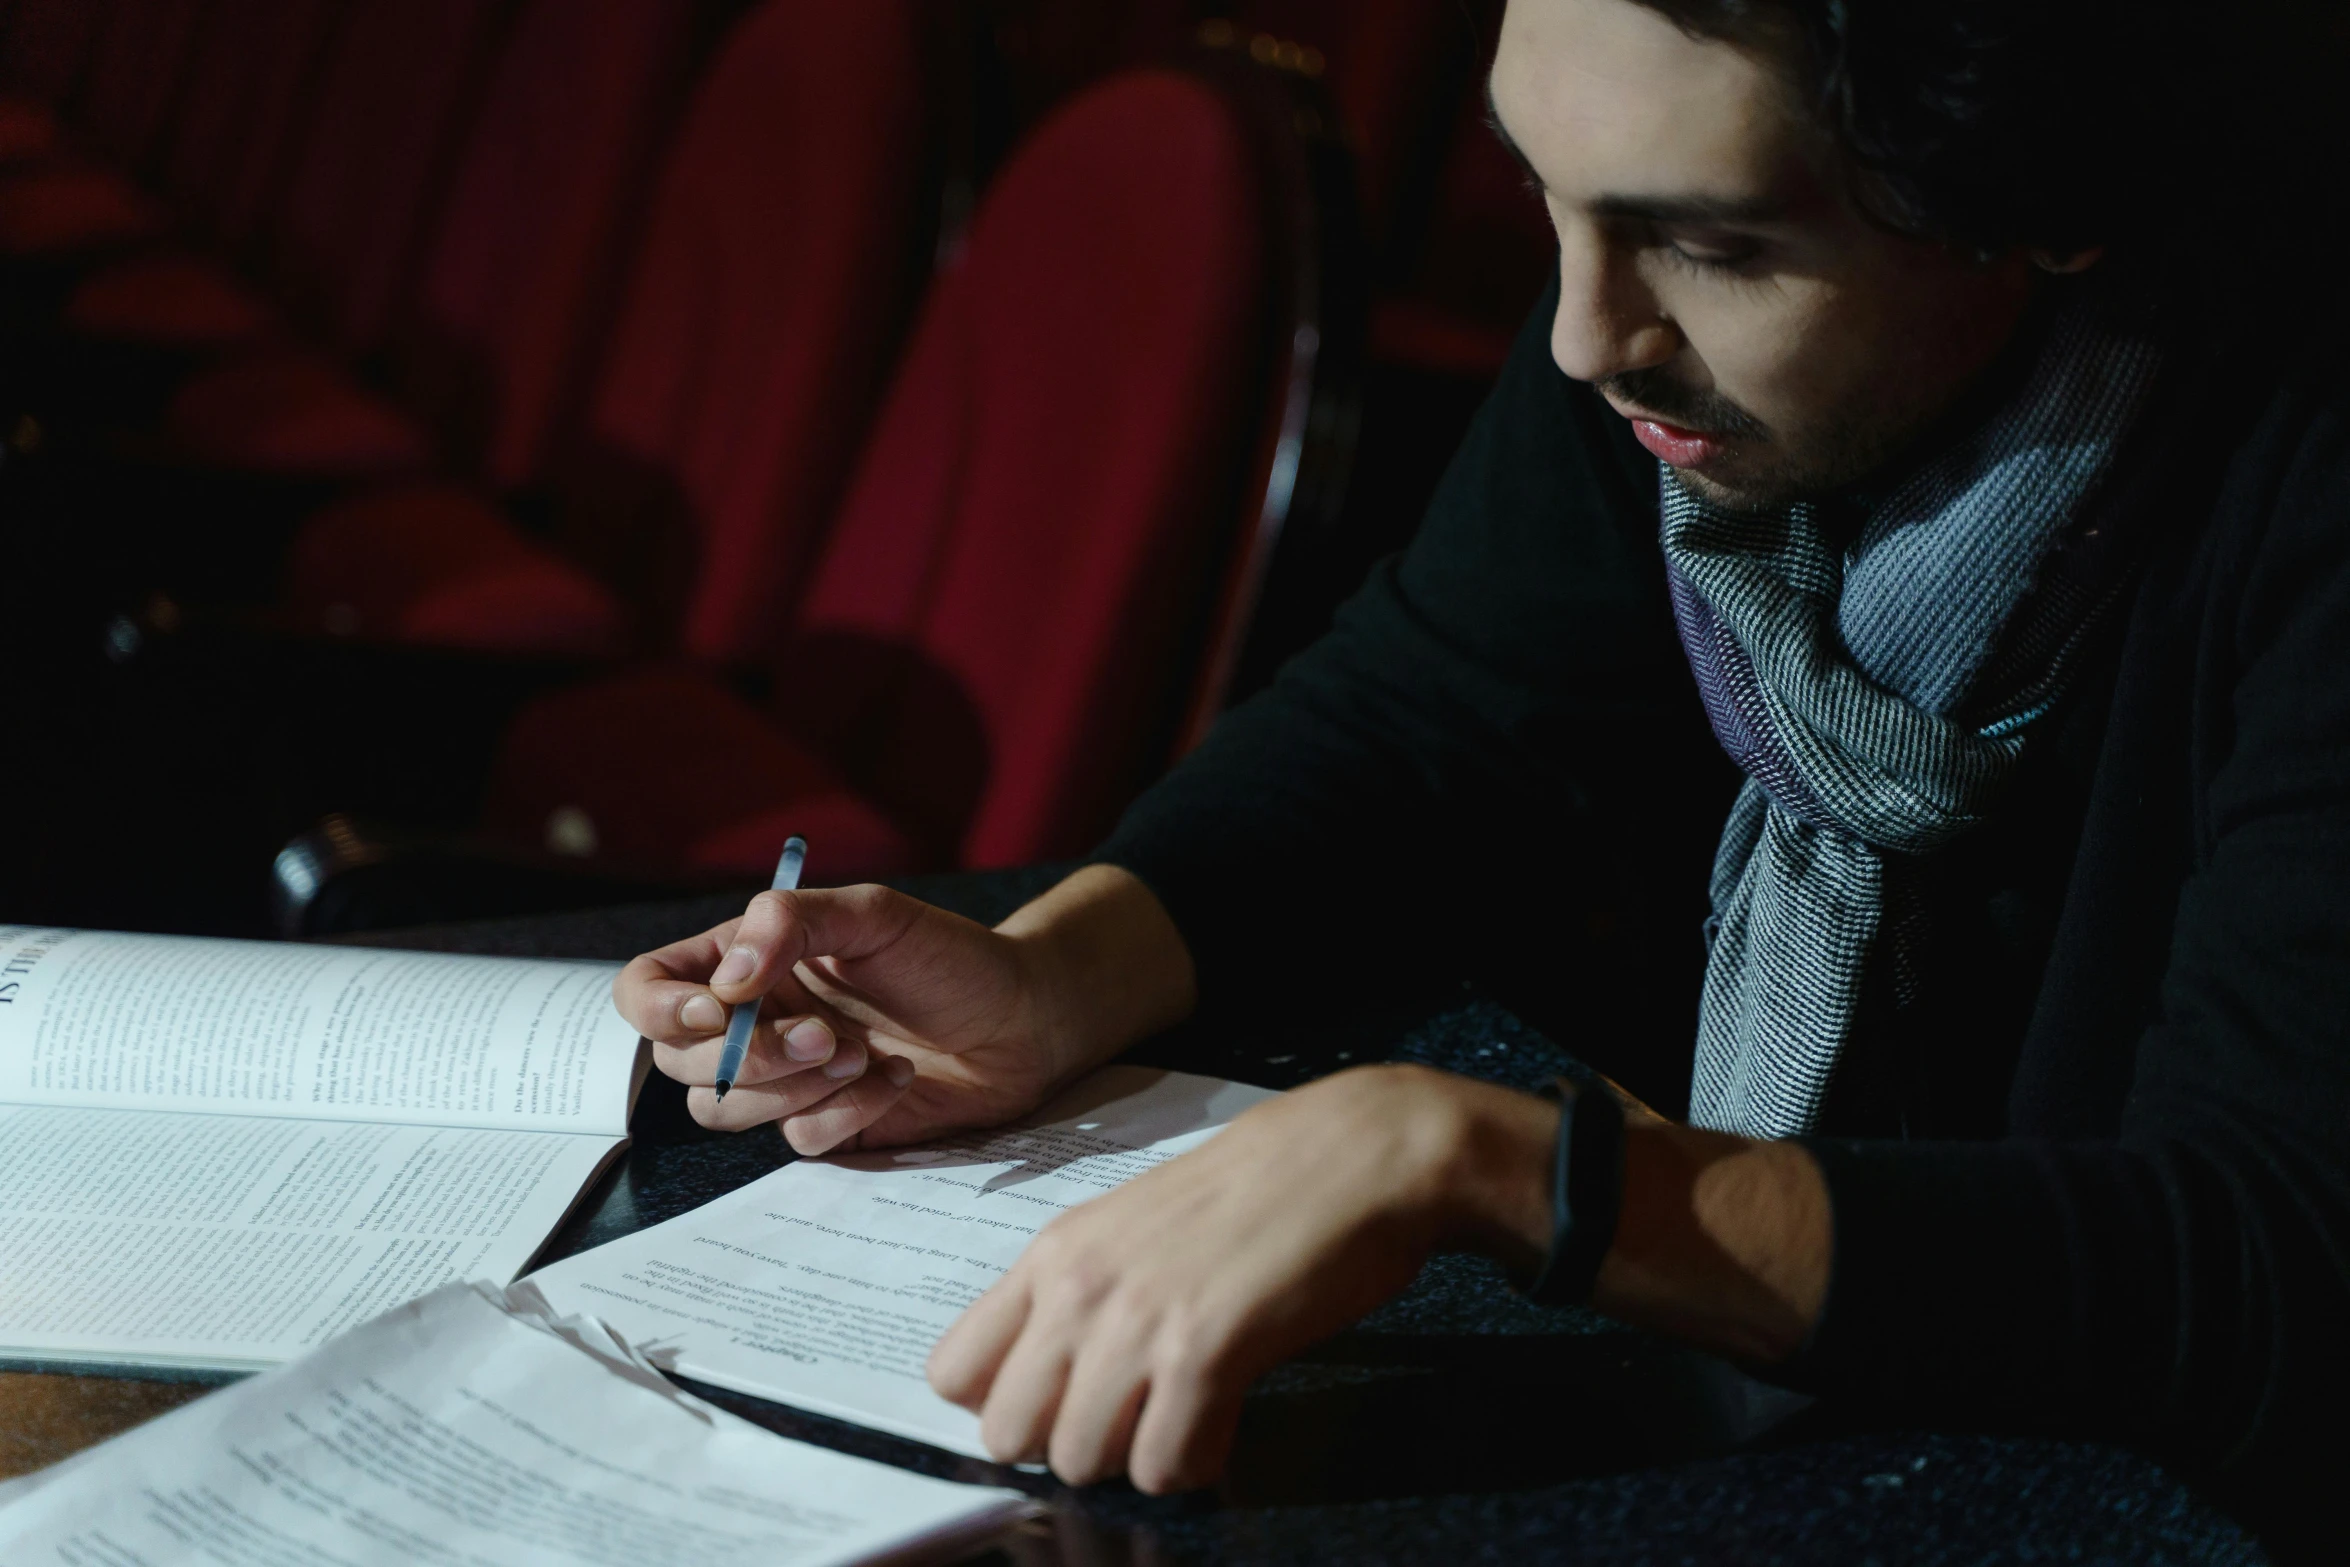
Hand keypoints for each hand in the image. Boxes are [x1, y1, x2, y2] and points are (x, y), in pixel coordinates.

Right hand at [612, 865, 1195, 1153]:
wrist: (1027, 1018)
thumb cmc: (952, 955)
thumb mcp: (875, 915)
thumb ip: (793, 923)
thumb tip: (725, 978)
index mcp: (745, 960)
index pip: (647, 989)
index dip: (659, 1009)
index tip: (717, 1010)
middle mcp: (753, 1021)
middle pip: (677, 1061)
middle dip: (746, 1055)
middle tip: (827, 1035)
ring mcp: (786, 1080)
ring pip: (725, 1110)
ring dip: (792, 1086)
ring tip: (864, 1052)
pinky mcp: (827, 1125)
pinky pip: (798, 1140)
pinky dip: (846, 1111)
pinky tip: (897, 1078)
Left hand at [924, 1064, 1556, 1490]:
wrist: (1356, 1157)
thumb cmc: (1260, 1190)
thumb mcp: (1137, 1226)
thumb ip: (1084, 1290)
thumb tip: (1049, 1379)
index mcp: (1055, 1252)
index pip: (953, 1371)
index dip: (1005, 1404)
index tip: (1063, 1400)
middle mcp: (1079, 1286)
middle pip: (1008, 1434)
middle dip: (1066, 1444)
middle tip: (1131, 1416)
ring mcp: (1137, 1320)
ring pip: (1082, 1460)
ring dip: (1135, 1457)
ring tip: (1186, 1414)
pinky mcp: (1205, 1352)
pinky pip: (1164, 1464)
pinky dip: (1196, 1462)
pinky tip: (1227, 1419)